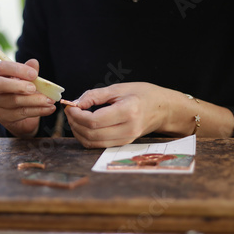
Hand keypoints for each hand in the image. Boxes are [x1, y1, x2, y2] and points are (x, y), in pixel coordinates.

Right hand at [0, 59, 55, 136]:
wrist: (19, 112)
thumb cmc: (21, 90)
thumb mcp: (26, 79)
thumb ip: (29, 71)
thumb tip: (34, 62)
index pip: (2, 67)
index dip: (18, 69)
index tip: (34, 74)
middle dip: (18, 86)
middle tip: (34, 88)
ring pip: (14, 101)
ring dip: (35, 101)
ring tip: (50, 100)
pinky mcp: (2, 117)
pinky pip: (21, 113)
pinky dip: (38, 111)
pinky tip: (49, 109)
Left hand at [64, 82, 184, 147]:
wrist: (163, 109)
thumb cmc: (143, 95)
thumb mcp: (119, 88)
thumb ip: (95, 95)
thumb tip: (75, 104)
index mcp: (128, 111)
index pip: (94, 121)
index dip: (77, 115)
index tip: (71, 106)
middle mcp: (128, 129)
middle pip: (91, 134)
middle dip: (75, 123)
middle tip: (70, 111)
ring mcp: (126, 139)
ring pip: (92, 143)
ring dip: (78, 131)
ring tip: (75, 118)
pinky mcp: (123, 144)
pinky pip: (98, 145)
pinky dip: (86, 137)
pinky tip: (84, 125)